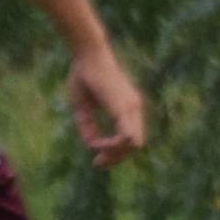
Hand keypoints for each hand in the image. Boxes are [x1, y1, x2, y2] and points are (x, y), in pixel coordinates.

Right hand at [66, 42, 147, 166]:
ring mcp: (132, 108)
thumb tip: (92, 145)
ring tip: (97, 154)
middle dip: (117, 158)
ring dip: (115, 154)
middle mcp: (135, 109)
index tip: (96, 158)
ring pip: (135, 144)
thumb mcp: (83, 107)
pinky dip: (112, 145)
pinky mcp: (124, 107)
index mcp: (128, 108)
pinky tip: (98, 143)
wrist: (87, 56)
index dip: (116, 153)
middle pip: (136, 145)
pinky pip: (126, 136)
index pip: (132, 139)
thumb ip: (88, 127)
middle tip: (97, 163)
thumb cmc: (84, 76)